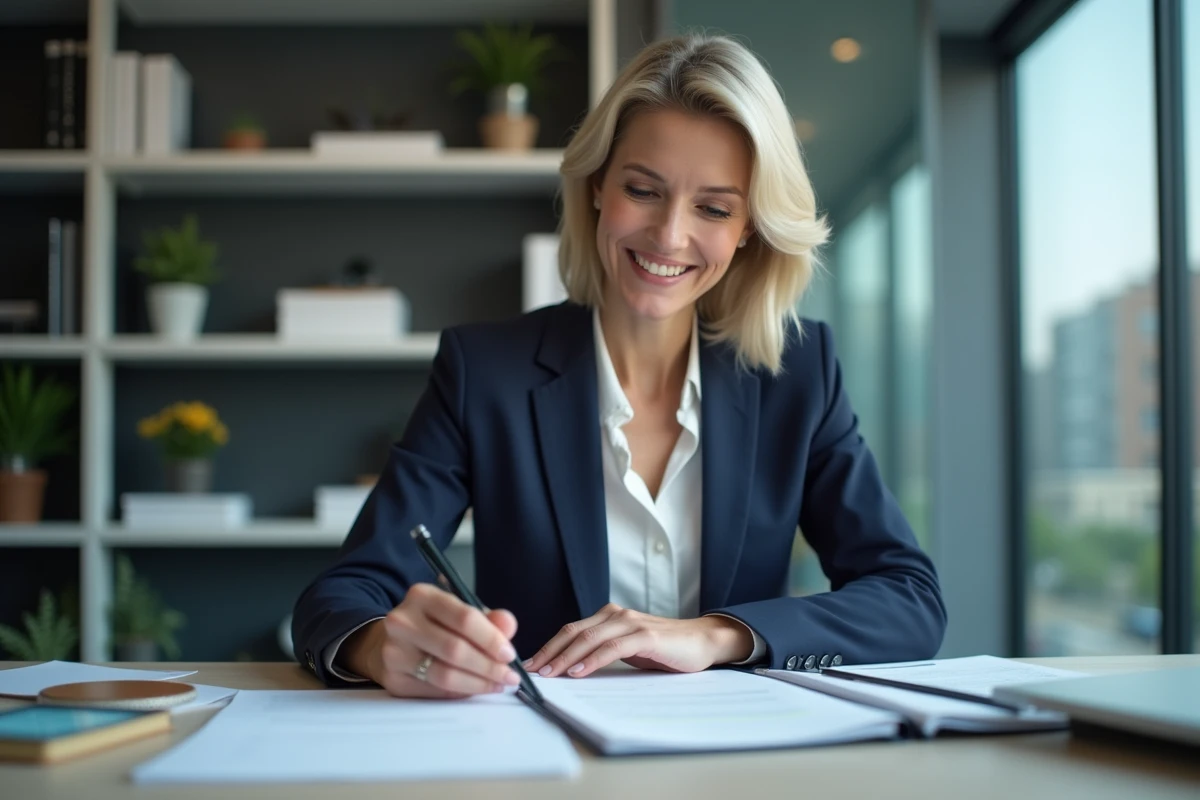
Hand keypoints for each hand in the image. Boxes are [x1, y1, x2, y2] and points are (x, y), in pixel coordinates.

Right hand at [341, 582, 521, 698]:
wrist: (392, 641)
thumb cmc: (434, 625)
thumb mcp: (460, 612)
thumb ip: (488, 619)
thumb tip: (507, 626)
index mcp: (422, 596)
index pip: (464, 618)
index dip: (491, 639)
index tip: (509, 654)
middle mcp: (402, 622)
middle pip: (455, 649)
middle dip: (488, 666)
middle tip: (509, 676)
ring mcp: (394, 652)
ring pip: (445, 675)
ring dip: (478, 683)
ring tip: (497, 684)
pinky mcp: (393, 679)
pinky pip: (435, 692)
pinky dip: (460, 693)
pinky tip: (474, 689)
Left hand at [523, 603, 753, 678]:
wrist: (702, 642)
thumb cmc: (664, 649)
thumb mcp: (628, 650)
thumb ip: (603, 652)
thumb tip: (570, 669)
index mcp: (609, 616)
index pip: (570, 630)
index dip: (549, 647)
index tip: (531, 665)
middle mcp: (616, 615)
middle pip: (574, 632)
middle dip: (550, 653)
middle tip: (532, 671)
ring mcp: (631, 623)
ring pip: (589, 639)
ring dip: (565, 658)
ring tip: (549, 674)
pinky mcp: (646, 636)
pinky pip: (612, 648)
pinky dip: (592, 660)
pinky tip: (579, 672)